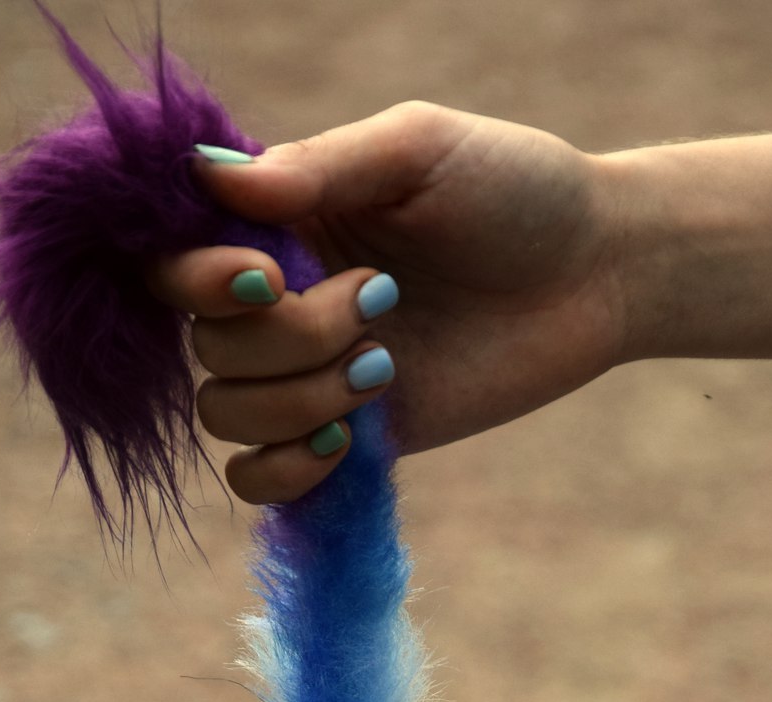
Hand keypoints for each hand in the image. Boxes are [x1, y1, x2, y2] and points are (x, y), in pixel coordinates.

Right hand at [148, 102, 626, 502]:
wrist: (595, 275)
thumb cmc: (514, 191)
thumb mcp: (418, 150)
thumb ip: (318, 163)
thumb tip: (209, 176)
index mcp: (279, 223)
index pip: (176, 263)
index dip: (200, 281)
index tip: (267, 276)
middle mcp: (279, 302)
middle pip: (207, 348)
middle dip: (289, 337)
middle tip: (383, 298)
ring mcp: (307, 377)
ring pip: (228, 415)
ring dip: (301, 398)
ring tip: (385, 366)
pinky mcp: (344, 444)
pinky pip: (258, 481)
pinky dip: (286, 470)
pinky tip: (347, 439)